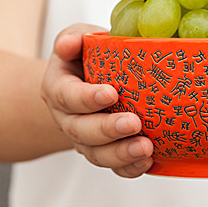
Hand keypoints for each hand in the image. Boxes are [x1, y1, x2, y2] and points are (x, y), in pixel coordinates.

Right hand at [40, 23, 152, 177]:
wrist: (85, 84)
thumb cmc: (86, 57)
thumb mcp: (78, 40)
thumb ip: (74, 38)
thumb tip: (68, 43)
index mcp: (59, 89)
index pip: (67, 96)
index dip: (87, 98)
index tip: (111, 93)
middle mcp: (68, 119)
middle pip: (81, 131)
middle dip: (108, 129)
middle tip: (133, 123)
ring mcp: (85, 140)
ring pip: (97, 154)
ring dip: (121, 153)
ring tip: (145, 148)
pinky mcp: (105, 152)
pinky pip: (114, 167)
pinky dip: (130, 168)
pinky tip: (148, 161)